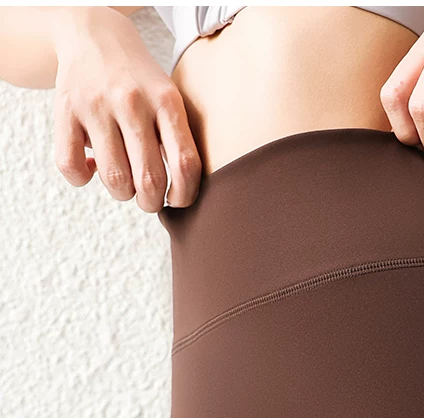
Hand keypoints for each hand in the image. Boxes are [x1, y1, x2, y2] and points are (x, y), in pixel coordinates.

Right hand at [52, 6, 200, 211]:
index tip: (177, 200)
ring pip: (114, 178)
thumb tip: (181, 195)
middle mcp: (132, 101)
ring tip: (123, 180)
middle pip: (149, 179)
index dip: (184, 195)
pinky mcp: (66, 110)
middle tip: (148, 199)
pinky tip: (92, 166)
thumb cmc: (140, 84)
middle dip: (151, 202)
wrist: (94, 36)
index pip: (185, 164)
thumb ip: (178, 141)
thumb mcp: (168, 99)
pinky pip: (71, 166)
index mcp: (167, 101)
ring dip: (121, 193)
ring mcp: (97, 105)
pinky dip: (83, 177)